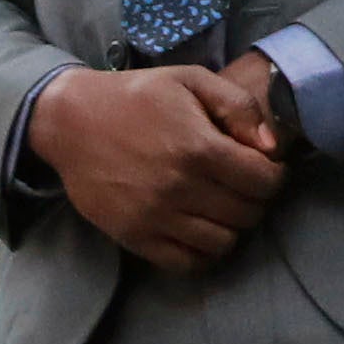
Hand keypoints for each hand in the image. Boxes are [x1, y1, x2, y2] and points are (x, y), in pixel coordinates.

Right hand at [27, 59, 285, 269]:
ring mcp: (155, 217)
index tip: (264, 168)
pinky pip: (187, 263)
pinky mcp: (134, 236)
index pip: (265, 182)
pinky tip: (199, 230)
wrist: (69, 121)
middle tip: (242, 186)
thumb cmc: (135, 96)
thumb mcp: (191, 80)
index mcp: (198, 147)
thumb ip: (239, 106)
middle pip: (248, 214)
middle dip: (255, 200)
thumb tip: (273, 147)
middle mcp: (179, 187)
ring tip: (221, 207)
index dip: (274, 175)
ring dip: (231, 227)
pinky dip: (202, 253)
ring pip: (223, 243)